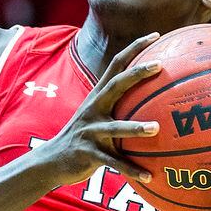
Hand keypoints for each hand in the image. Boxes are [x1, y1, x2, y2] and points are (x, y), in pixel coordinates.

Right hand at [39, 33, 162, 184]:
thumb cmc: (84, 139)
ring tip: (156, 128)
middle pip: (116, 84)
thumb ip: (120, 107)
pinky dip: (131, 169)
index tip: (156, 35)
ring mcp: (90, 130)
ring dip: (136, 127)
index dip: (135, 48)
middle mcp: (94, 109)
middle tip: (159, 66)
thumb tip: (152, 102)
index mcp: (98, 97)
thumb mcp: (98, 118)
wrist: (50, 162)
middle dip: (137, 73)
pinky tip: (149, 175)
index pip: (117, 65)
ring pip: (115, 126)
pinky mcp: (88, 153)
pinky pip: (114, 162)